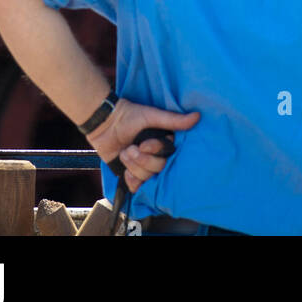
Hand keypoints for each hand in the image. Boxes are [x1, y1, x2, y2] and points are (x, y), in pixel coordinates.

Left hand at [86, 99, 200, 193]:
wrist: (105, 123)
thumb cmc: (129, 115)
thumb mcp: (152, 115)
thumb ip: (173, 120)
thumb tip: (197, 116)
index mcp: (163, 142)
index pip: (167, 155)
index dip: (155, 151)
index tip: (143, 144)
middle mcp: (156, 155)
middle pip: (158, 168)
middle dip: (142, 160)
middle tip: (130, 148)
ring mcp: (143, 166)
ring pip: (147, 177)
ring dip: (133, 166)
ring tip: (125, 152)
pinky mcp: (132, 174)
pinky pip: (137, 187)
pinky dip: (131, 180)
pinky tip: (125, 171)